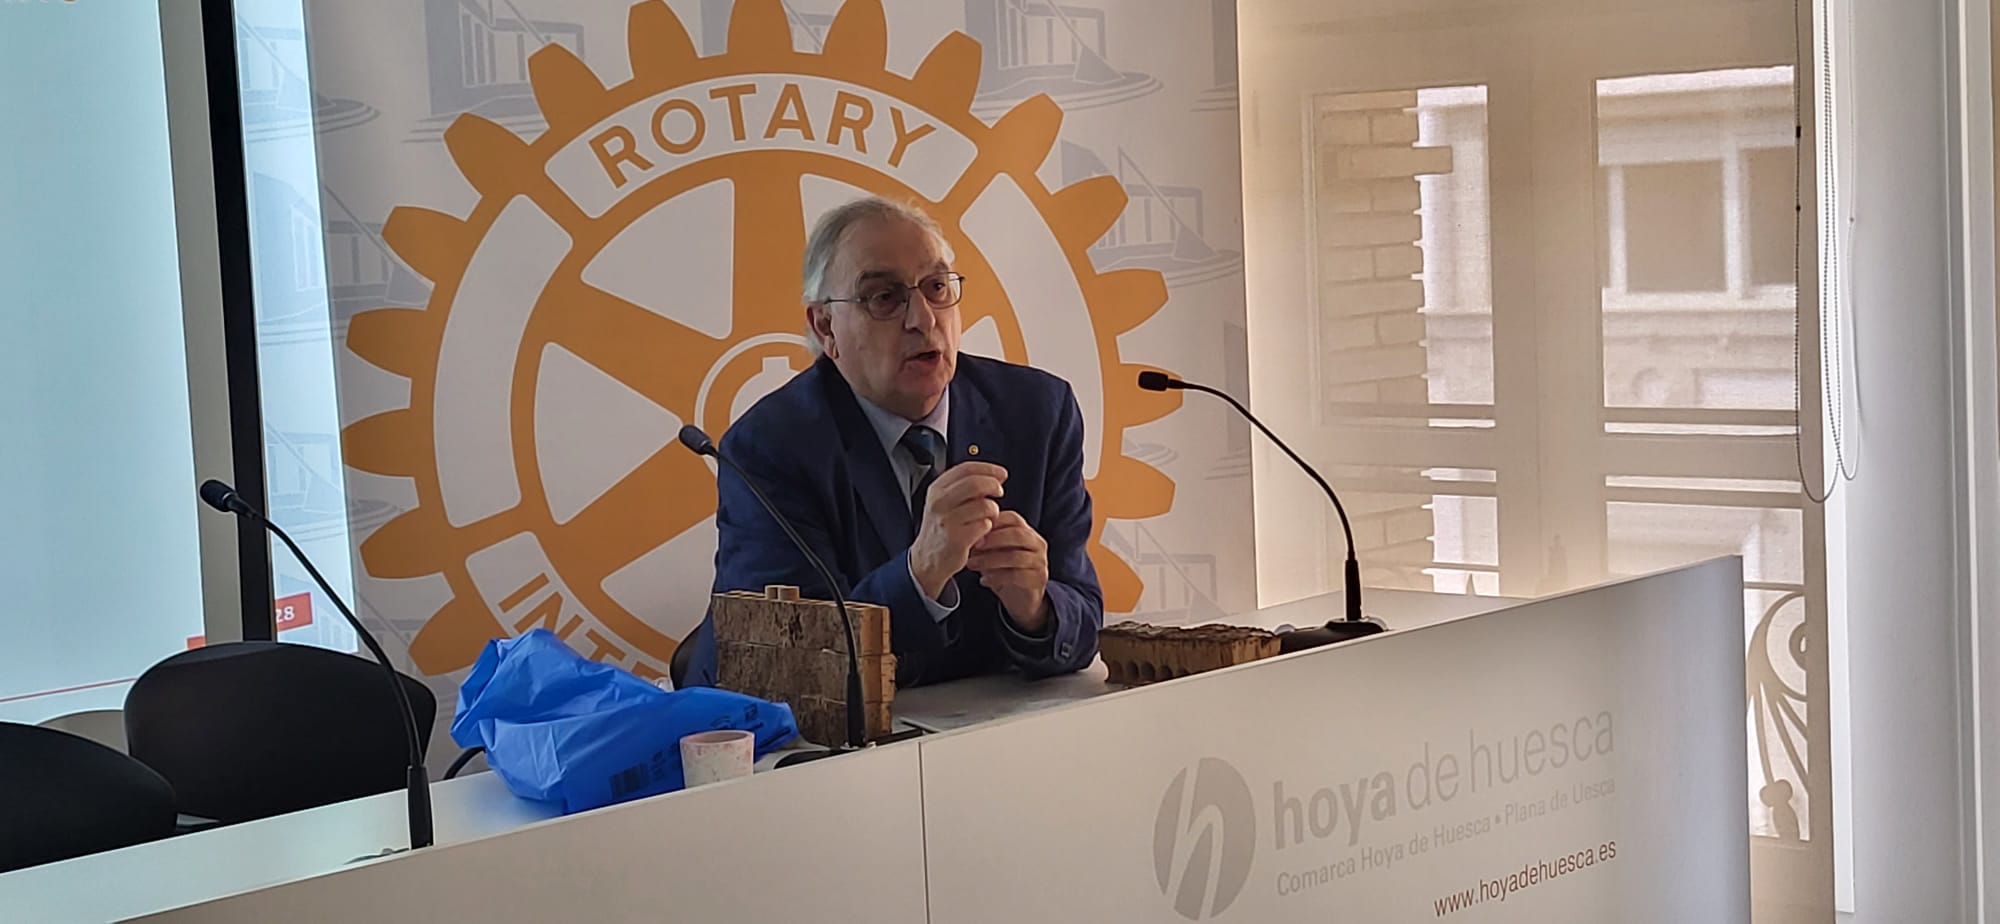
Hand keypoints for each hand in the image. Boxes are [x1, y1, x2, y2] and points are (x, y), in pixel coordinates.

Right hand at [910, 462, 1007, 599]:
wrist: (927, 559)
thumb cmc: (941, 528)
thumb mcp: (943, 501)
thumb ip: (962, 486)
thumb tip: (993, 475)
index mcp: (937, 489)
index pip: (966, 468)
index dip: (988, 468)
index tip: (1000, 473)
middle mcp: (939, 503)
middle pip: (976, 483)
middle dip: (994, 486)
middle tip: (999, 492)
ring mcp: (948, 521)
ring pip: (985, 505)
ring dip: (993, 511)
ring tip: (987, 518)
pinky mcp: (958, 538)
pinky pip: (985, 525)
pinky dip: (988, 528)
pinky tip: (981, 532)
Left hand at [967, 510, 1050, 632]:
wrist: (1021, 598)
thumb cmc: (1004, 569)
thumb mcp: (993, 552)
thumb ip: (984, 541)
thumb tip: (965, 532)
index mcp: (1027, 531)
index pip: (1013, 518)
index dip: (993, 521)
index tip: (973, 528)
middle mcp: (1037, 544)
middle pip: (1017, 534)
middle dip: (992, 539)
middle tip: (973, 545)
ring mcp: (1040, 562)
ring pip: (1016, 556)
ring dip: (990, 560)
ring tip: (972, 565)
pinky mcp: (1038, 579)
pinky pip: (1017, 576)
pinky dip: (997, 578)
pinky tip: (983, 581)